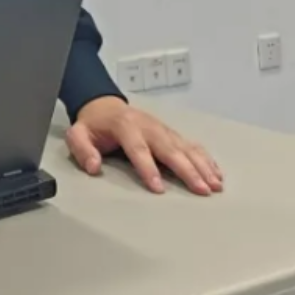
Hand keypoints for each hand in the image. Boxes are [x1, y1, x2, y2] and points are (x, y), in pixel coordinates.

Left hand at [67, 96, 222, 194]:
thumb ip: (82, 149)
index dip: (148, 168)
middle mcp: (148, 126)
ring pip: (186, 148)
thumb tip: (93, 167)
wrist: (104, 105)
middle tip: (201, 189)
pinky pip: (192, 145)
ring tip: (214, 185)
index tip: (158, 188)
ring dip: (202, 166)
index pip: (138, 148)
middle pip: (170, 149)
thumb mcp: (78, 133)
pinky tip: (216, 173)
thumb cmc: (94, 125)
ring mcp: (163, 129)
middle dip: (187, 170)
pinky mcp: (171, 133)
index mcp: (125, 126)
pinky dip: (206, 159)